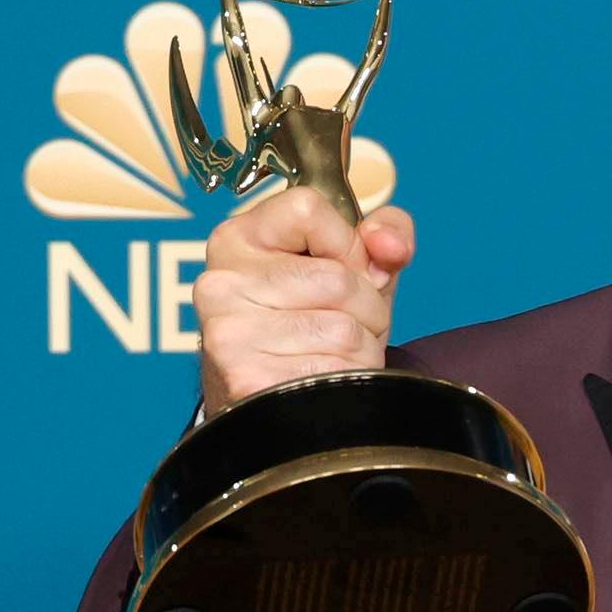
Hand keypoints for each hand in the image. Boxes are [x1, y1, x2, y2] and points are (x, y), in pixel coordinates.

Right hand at [194, 187, 416, 415]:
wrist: (272, 402)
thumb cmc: (312, 325)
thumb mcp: (351, 268)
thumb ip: (384, 236)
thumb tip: (389, 246)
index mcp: (238, 238)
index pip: (308, 208)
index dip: (345, 243)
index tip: (339, 267)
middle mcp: (221, 282)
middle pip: (337, 279)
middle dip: (365, 308)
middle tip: (343, 323)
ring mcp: (229, 332)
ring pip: (343, 331)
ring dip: (361, 349)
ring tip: (333, 353)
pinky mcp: (246, 379)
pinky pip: (334, 371)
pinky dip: (348, 380)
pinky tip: (324, 381)